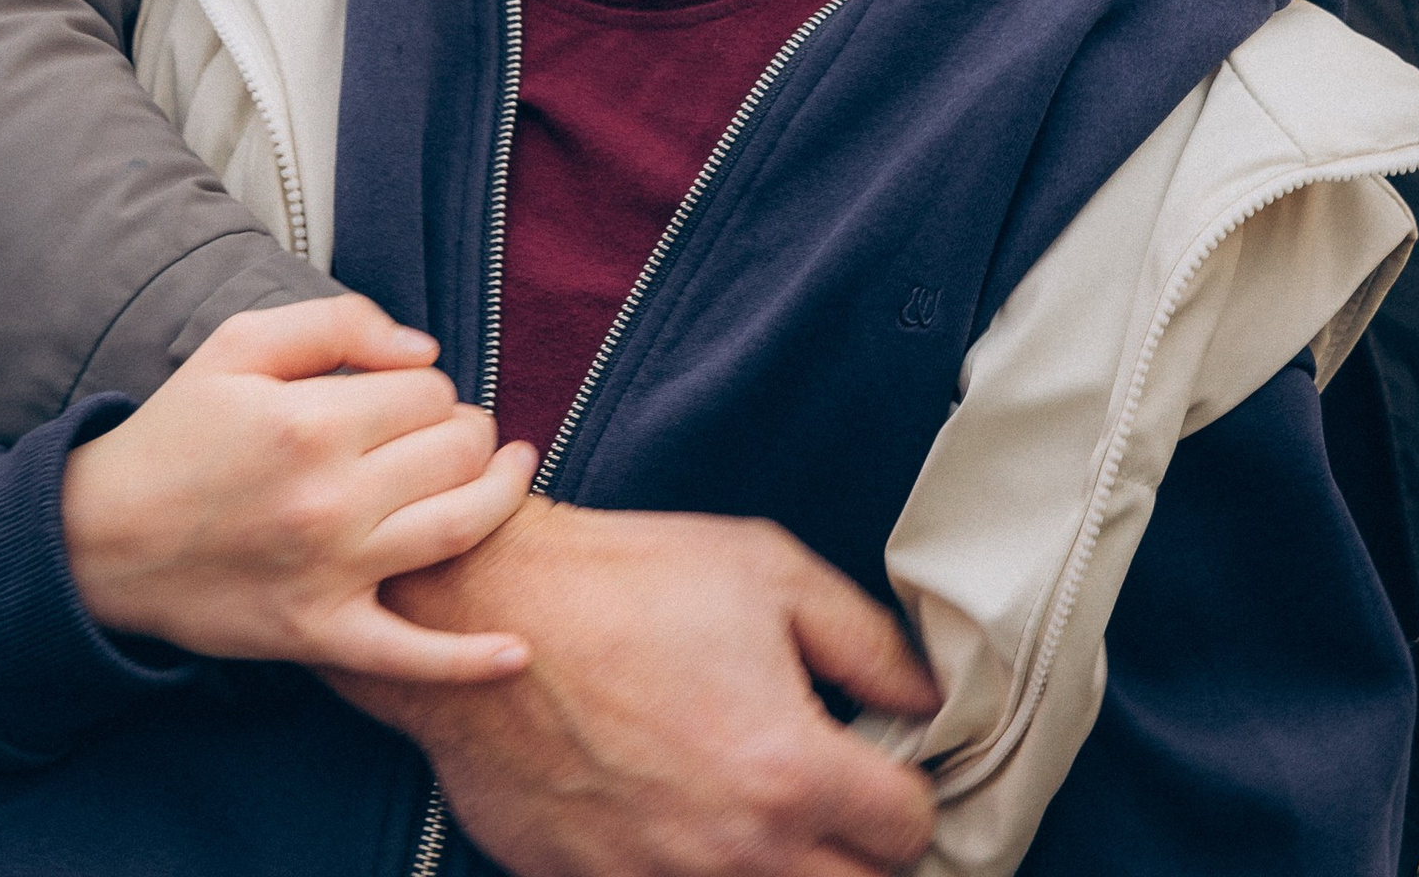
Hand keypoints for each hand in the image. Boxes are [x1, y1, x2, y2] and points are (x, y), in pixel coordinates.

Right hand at [61, 296, 537, 682]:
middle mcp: (330, 500)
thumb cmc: (177, 432)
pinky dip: (469, 659)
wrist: (100, 540)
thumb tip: (425, 350)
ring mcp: (329, 574)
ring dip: (500, 495)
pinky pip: (410, 657)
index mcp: (312, 423)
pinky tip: (516, 651)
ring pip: (459, 528)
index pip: (429, 391)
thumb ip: (339, 323)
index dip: (427, 385)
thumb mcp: (241, 344)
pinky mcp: (318, 634)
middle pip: (455, 452)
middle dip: (466, 430)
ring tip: (509, 470)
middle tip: (450, 429)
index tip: (403, 394)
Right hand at [329, 494, 940, 876]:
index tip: (887, 763)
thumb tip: (927, 697)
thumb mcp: (770, 571)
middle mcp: (735, 852)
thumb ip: (867, 642)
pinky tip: (695, 821)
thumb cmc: (630, 583)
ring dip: (792, 867)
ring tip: (774, 814)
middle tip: (847, 805)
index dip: (910, 790)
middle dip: (866, 855)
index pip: (906, 830)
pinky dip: (706, 873)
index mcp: (788, 771)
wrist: (491, 617)